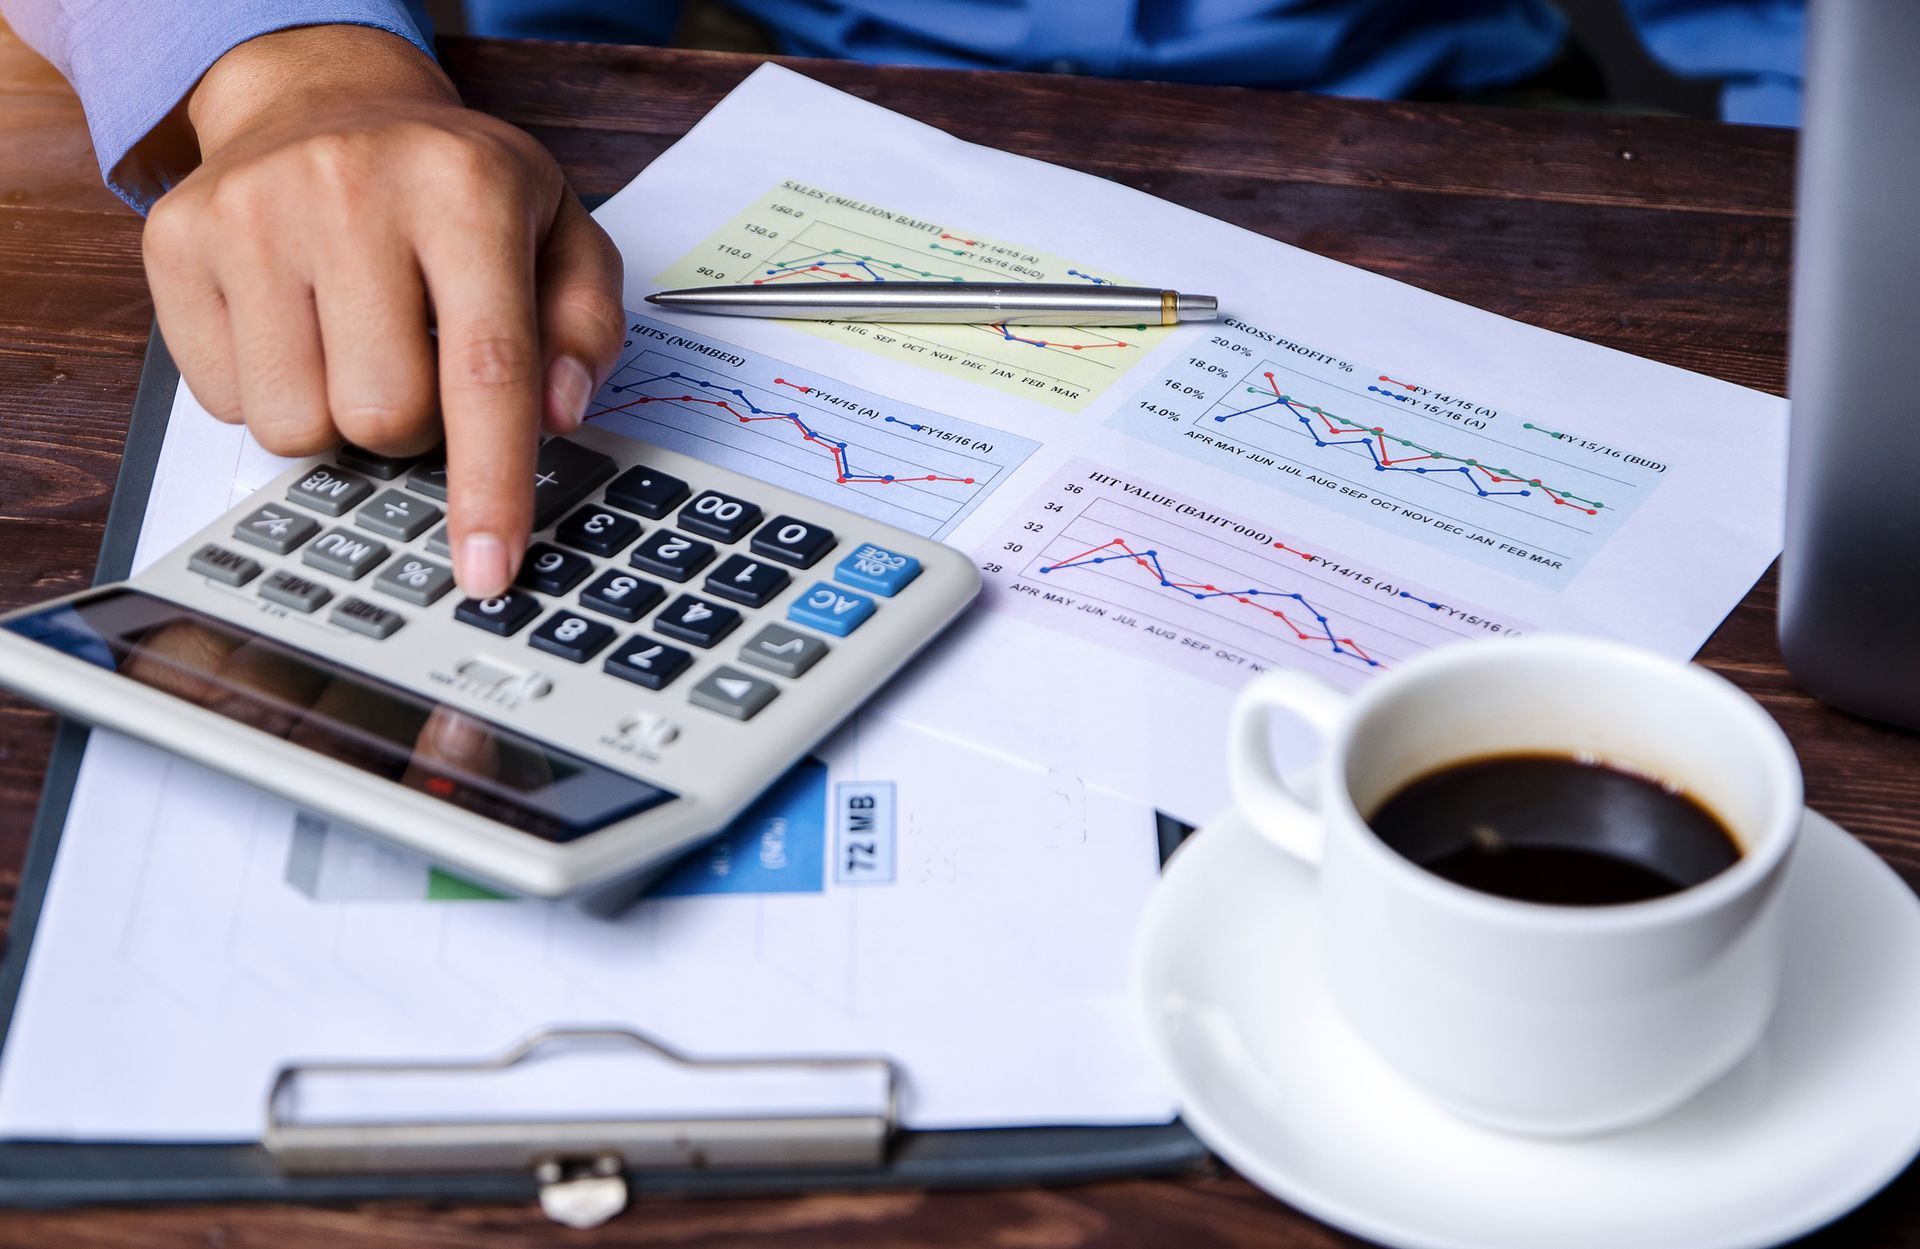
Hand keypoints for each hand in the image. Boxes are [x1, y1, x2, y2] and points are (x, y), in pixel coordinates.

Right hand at [144, 24, 623, 596]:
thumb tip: (557, 417)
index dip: (489, 488)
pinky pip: (227, 402)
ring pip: (295, 427)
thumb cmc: (454, 184)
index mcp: (463, 190)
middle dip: (414, 430)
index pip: (485, 370)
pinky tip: (297, 324)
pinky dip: (273, 392)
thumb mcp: (559, 231)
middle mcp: (349, 190)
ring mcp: (249, 215)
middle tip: (421, 367)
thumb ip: (584, 328)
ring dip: (337, 419)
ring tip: (357, 343)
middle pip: (383, 417)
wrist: (324, 95)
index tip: (488, 572)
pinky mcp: (176, 243)